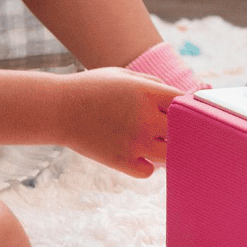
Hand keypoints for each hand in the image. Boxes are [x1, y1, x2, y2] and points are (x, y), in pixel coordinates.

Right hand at [58, 67, 180, 176]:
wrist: (58, 108)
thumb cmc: (91, 88)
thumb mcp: (123, 75)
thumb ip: (152, 83)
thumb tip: (174, 94)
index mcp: (147, 92)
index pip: (185, 102)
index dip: (188, 107)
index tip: (183, 110)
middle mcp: (145, 118)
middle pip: (183, 131)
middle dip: (181, 130)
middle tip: (173, 129)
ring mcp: (134, 142)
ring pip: (169, 155)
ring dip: (167, 150)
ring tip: (157, 144)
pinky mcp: (120, 161)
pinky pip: (148, 171)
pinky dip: (148, 165)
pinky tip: (140, 155)